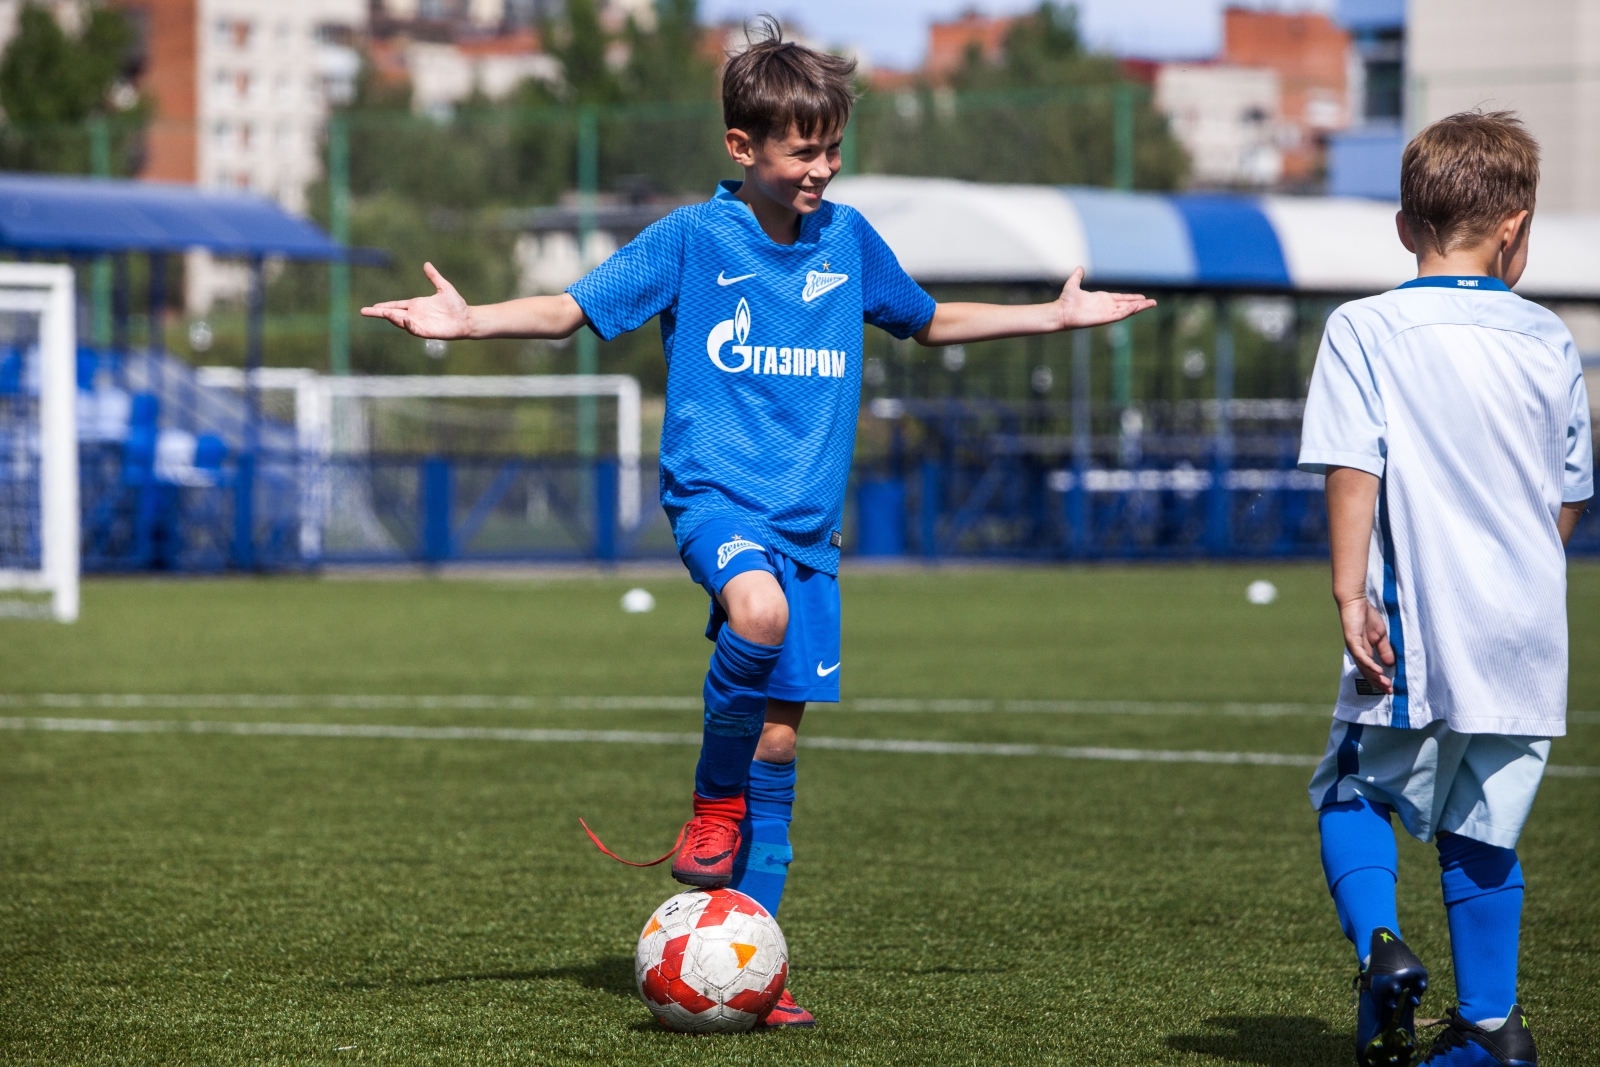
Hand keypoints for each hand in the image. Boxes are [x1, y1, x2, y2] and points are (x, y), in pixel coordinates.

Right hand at [359, 263, 474, 338]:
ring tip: (382, 312)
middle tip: (363, 311)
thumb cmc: (456, 305)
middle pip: (392, 314)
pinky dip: (408, 325)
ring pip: (400, 322)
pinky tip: (404, 319)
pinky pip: (414, 329)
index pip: (396, 305)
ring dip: (391, 318)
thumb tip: (426, 264)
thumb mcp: (443, 287)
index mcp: (416, 305)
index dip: (384, 306)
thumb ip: (434, 277)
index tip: (372, 306)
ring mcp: (420, 324)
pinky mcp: (427, 331)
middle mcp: (415, 315)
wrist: (467, 318)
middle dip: (378, 313)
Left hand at [1056, 267, 1156, 328]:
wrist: (1061, 311)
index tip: (1142, 298)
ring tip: (1151, 304)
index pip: (1121, 298)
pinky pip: (1119, 315)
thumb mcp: (1073, 284)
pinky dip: (1128, 311)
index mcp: (1102, 299)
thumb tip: (1079, 268)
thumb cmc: (1066, 301)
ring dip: (1139, 307)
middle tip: (1153, 302)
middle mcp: (1106, 306)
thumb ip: (1078, 276)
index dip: (1131, 298)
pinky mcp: (1104, 318)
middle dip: (1140, 304)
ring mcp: (1106, 313)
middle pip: (1127, 305)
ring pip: (1126, 310)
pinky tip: (1137, 307)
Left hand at [1339, 596, 1394, 693]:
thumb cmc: (1367, 617)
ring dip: (1375, 676)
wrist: (1356, 601)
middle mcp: (1357, 652)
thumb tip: (1390, 664)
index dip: (1380, 679)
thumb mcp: (1380, 636)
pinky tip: (1377, 670)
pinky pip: (1361, 655)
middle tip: (1389, 691)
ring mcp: (1354, 647)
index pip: (1371, 670)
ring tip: (1385, 684)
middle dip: (1378, 682)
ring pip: (1363, 666)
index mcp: (1363, 651)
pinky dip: (1369, 664)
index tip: (1390, 689)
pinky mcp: (1352, 640)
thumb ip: (1384, 649)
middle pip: (1366, 672)